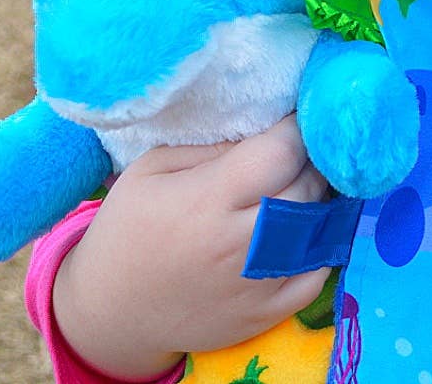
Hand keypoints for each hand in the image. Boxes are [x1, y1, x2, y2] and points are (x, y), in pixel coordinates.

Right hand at [53, 117, 330, 379]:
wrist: (112, 311)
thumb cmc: (129, 228)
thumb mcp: (152, 169)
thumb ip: (212, 146)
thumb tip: (265, 131)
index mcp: (208, 199)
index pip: (280, 152)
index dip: (295, 128)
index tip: (294, 117)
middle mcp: (240, 243)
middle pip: (306, 187)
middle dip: (310, 162)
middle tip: (299, 152)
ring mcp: (257, 284)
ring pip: (319, 229)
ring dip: (319, 202)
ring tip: (301, 186)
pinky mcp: (267, 314)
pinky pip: (317, 275)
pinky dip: (320, 249)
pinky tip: (303, 231)